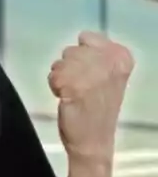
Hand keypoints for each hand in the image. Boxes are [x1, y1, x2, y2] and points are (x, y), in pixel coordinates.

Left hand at [49, 31, 133, 163]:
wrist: (94, 140)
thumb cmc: (98, 106)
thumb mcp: (108, 74)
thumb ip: (98, 53)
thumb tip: (83, 36)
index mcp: (123, 56)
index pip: (87, 37)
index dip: (81, 56)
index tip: (90, 75)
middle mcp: (112, 61)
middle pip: (71, 50)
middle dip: (69, 67)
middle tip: (80, 87)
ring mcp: (94, 73)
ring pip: (60, 62)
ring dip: (61, 77)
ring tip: (74, 93)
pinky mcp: (75, 85)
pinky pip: (53, 75)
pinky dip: (54, 86)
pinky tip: (66, 99)